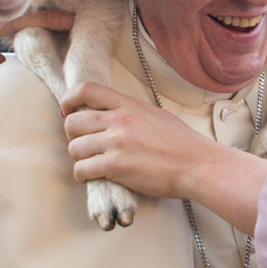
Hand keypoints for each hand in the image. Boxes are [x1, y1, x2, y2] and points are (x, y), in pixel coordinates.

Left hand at [62, 82, 217, 199]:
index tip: (68, 112)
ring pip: (74, 148)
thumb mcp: (156, 115)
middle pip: (72, 122)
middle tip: (84, 146)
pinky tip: (95, 177)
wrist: (198, 165)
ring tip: (92, 165)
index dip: (69, 101)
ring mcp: (117, 142)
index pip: (86, 90)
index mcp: (129, 105)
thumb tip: (114, 114)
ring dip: (79, 159)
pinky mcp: (116, 165)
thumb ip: (132, 112)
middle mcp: (119, 120)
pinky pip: (82, 169)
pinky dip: (84, 176)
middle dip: (73, 137)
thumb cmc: (183, 144)